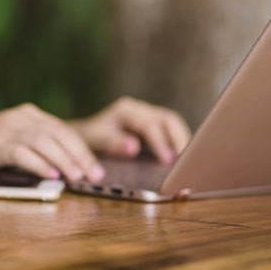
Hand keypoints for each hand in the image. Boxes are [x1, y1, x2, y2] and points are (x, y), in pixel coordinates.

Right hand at [0, 103, 105, 182]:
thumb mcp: (15, 142)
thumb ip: (38, 148)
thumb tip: (68, 169)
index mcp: (29, 114)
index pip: (63, 130)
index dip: (82, 150)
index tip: (96, 169)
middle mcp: (21, 117)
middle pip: (58, 133)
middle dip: (79, 155)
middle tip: (94, 175)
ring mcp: (7, 128)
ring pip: (43, 140)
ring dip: (64, 159)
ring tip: (77, 177)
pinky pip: (21, 151)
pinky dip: (39, 163)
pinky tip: (52, 174)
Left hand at [70, 97, 190, 163]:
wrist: (82, 134)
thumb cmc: (88, 138)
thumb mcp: (96, 140)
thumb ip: (113, 143)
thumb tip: (134, 147)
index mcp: (126, 110)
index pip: (150, 125)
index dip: (160, 143)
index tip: (168, 160)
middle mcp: (138, 109)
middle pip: (167, 119)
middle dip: (179, 139)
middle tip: (186, 161)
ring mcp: (146, 114)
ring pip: (172, 123)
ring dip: (181, 140)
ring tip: (188, 160)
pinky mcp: (150, 124)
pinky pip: (169, 130)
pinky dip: (177, 142)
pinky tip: (181, 157)